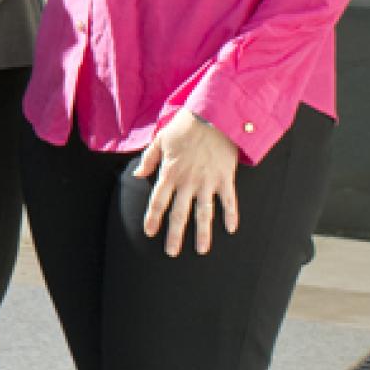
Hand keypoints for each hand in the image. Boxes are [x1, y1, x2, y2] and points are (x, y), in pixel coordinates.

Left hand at [133, 111, 240, 256]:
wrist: (213, 116)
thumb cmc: (185, 127)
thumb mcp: (161, 140)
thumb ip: (149, 160)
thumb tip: (138, 175)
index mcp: (170, 173)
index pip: (158, 201)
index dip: (153, 217)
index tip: (149, 232)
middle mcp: (188, 182)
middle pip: (179, 213)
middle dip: (175, 235)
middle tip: (171, 253)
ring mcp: (208, 182)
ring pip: (204, 213)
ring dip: (202, 233)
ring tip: (201, 250)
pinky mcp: (225, 179)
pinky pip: (229, 201)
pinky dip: (231, 215)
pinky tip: (231, 230)